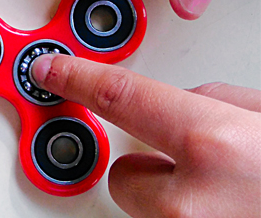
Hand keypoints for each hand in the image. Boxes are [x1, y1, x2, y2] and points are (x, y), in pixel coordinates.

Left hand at [31, 54, 260, 216]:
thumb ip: (218, 102)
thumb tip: (184, 102)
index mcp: (214, 146)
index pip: (118, 97)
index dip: (77, 79)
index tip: (50, 71)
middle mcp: (191, 203)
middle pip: (124, 174)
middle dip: (149, 163)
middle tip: (199, 162)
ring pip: (147, 208)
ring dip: (172, 197)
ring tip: (224, 192)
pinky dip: (187, 215)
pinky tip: (222, 209)